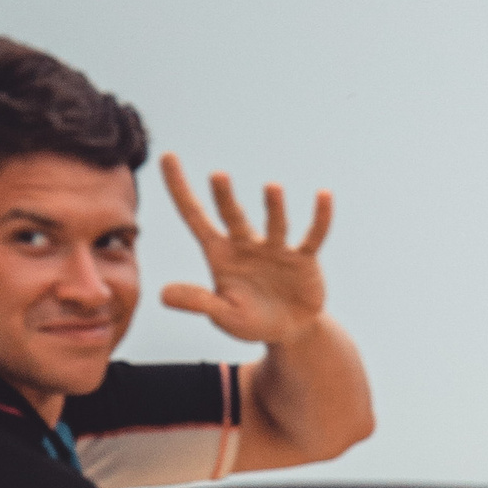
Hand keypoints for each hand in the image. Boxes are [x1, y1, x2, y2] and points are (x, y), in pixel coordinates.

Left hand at [158, 155, 334, 348]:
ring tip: (271, 188)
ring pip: (274, 223)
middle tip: (217, 176)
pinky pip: (313, 235)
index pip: (194, 215)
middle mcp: (246, 243)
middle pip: (232, 215)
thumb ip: (199, 302)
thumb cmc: (251, 321)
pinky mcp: (304, 258)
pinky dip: (319, 218)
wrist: (290, 331)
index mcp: (220, 253)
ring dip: (273, 207)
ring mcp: (276, 248)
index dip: (179, 188)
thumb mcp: (224, 315)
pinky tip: (323, 196)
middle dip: (224, 196)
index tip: (166, 156)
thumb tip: (163, 295)